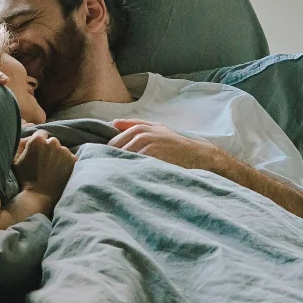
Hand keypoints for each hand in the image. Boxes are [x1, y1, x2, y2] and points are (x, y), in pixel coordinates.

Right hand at [13, 130, 76, 201]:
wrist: (39, 197)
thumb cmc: (25, 179)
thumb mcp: (15, 161)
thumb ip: (20, 145)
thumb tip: (27, 138)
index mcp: (37, 140)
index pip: (41, 134)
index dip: (39, 143)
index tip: (38, 152)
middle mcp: (53, 142)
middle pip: (52, 141)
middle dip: (49, 149)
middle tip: (45, 162)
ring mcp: (65, 151)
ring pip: (62, 150)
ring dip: (58, 156)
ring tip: (53, 169)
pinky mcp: (73, 160)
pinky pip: (70, 158)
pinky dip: (66, 163)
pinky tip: (60, 172)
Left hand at [109, 119, 224, 171]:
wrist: (196, 155)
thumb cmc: (176, 144)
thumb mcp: (157, 128)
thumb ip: (135, 124)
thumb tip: (113, 123)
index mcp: (141, 128)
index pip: (115, 140)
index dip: (109, 151)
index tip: (105, 160)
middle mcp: (142, 135)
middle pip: (116, 149)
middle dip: (111, 159)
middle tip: (108, 171)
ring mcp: (147, 147)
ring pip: (124, 158)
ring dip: (118, 166)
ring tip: (115, 176)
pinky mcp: (153, 159)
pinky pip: (135, 166)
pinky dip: (130, 172)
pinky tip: (128, 178)